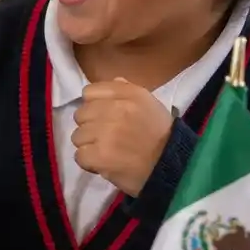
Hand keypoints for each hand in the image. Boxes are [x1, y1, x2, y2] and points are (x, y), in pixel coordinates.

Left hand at [72, 79, 173, 196]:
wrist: (172, 168)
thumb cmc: (159, 136)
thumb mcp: (150, 105)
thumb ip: (127, 91)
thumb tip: (113, 81)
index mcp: (130, 94)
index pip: (89, 92)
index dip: (93, 106)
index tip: (103, 117)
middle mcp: (117, 109)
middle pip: (80, 114)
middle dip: (90, 127)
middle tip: (106, 138)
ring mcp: (107, 133)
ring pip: (77, 136)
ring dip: (89, 146)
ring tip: (107, 151)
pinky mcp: (100, 155)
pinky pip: (79, 155)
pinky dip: (89, 162)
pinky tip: (103, 163)